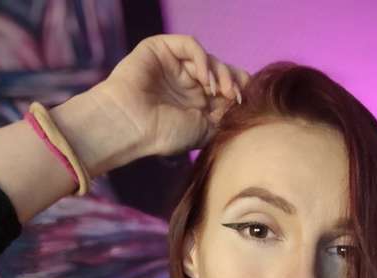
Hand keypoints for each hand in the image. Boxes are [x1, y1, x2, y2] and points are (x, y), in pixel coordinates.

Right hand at [94, 33, 249, 158]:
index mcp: (197, 101)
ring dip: (220, 72)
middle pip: (221, 70)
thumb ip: (224, 115)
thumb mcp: (204, 130)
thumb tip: (243, 102)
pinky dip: (202, 59)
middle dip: (233, 81)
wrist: (132, 127)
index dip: (239, 90)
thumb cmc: (163, 134)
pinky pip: (190, 45)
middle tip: (235, 96)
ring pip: (208, 58)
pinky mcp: (161, 49)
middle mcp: (187, 81)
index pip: (226, 86)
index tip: (245, 104)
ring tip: (219, 91)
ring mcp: (174, 64)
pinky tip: (205, 79)